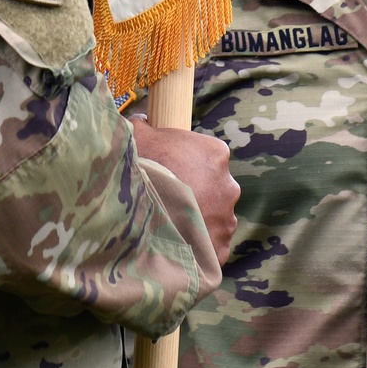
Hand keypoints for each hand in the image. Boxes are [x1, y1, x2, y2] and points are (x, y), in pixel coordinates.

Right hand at [130, 116, 237, 265]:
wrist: (138, 210)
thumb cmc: (141, 167)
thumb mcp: (138, 134)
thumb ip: (144, 125)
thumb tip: (141, 120)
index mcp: (216, 153)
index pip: (210, 156)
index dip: (188, 163)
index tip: (171, 171)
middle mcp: (228, 185)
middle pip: (215, 189)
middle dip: (198, 194)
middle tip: (169, 199)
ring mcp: (226, 219)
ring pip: (215, 218)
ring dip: (199, 221)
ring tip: (170, 225)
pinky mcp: (219, 248)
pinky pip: (211, 246)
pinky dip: (197, 246)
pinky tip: (176, 243)